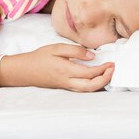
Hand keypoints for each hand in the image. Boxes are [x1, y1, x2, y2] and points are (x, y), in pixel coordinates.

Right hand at [0, 44, 114, 91]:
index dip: (103, 69)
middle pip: (91, 86)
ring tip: (107, 73)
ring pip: (88, 90)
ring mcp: (66, 86)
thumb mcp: (56, 48)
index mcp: (66, 70)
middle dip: (105, 79)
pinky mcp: (65, 87)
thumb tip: (92, 56)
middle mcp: (67, 81)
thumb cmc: (40, 57)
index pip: (89, 73)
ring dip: (100, 83)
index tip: (111, 62)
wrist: (25, 70)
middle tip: (113, 69)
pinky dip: (92, 85)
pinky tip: (96, 78)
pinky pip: (82, 89)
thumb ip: (75, 51)